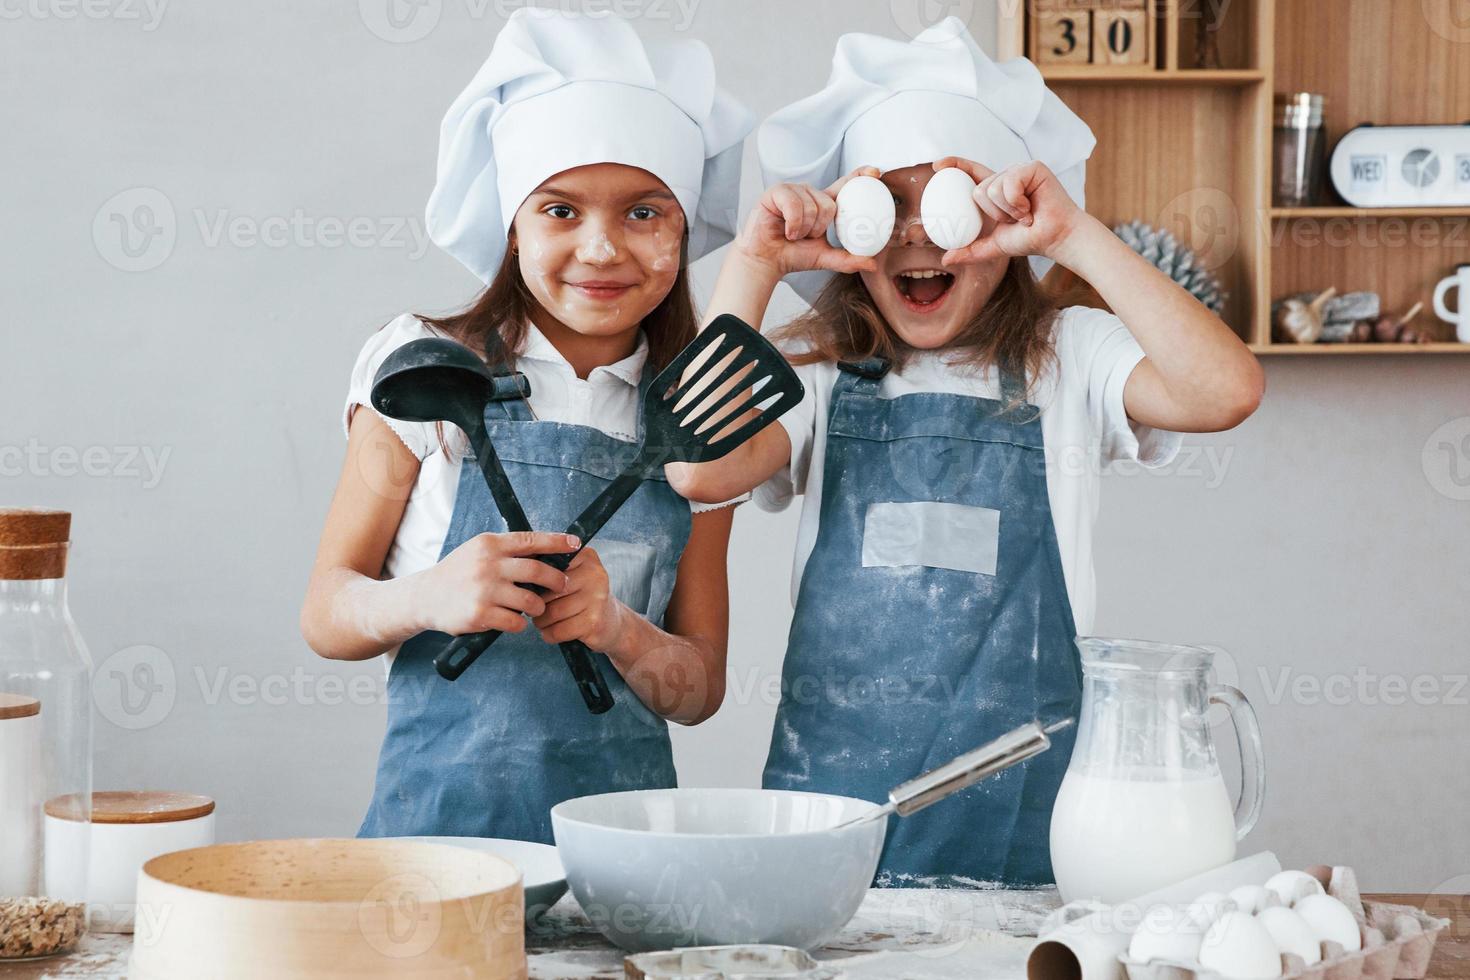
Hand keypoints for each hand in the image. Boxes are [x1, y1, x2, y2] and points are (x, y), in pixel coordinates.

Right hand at [418, 531, 577, 635]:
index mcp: (490, 545)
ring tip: (535, 608)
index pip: (531, 540)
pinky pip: (516, 622)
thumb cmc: (457, 573)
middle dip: (557, 581)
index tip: (576, 544)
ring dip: (538, 607)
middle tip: (562, 585)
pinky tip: (514, 620)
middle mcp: (488, 565)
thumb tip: (544, 552)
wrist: (424, 597)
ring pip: (531, 602)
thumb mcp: (477, 551)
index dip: (557, 543)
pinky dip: (520, 624)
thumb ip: (506, 550)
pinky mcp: (480, 614)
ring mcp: (484, 590)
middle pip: (538, 572)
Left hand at [533, 547, 625, 650]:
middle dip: (536, 604)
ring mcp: (597, 598)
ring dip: (541, 622)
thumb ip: (550, 568)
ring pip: (551, 612)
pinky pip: (558, 630)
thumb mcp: (573, 575)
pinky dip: (549, 635)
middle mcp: (594, 574)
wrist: (612, 623)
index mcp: (586, 557)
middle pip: (548, 590)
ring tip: (544, 621)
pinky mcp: (594, 622)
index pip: (549, 563)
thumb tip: (517, 572)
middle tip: (537, 609)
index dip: (535, 577)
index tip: (532, 586)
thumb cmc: (582, 598)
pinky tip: (553, 632)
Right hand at [732, 168, 880, 277]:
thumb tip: (873, 265)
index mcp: (823, 203)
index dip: (859, 175)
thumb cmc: (793, 255)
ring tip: (792, 234)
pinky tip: (785, 231)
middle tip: (805, 236)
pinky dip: (793, 224)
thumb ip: (848, 259)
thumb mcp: (825, 258)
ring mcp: (793, 190)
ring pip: (812, 206)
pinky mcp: (776, 191)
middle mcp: (809, 193)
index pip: (845, 184)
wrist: (766, 261)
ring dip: (803, 229)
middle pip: (830, 204)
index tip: (875, 172)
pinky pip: (794, 205)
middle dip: (819, 228)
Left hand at [934, 158, 1088, 267]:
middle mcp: (1005, 177)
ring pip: (992, 188)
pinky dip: (1017, 203)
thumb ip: (970, 250)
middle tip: (1014, 220)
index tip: (936, 165)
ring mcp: (1019, 170)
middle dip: (994, 213)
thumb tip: (946, 258)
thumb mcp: (994, 246)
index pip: (971, 173)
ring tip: (1025, 215)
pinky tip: (1031, 208)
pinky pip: (1009, 184)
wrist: (1055, 238)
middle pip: (977, 190)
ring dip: (1007, 211)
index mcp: (995, 191)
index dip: (954, 165)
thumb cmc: (1030, 239)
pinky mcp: (1032, 167)